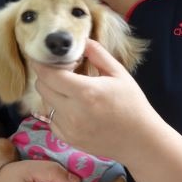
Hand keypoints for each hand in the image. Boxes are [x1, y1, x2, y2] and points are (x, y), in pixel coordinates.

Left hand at [32, 38, 155, 160]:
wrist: (140, 140)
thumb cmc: (132, 104)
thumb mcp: (119, 74)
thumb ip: (98, 54)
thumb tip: (82, 40)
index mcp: (86, 92)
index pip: (49, 75)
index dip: (42, 63)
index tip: (42, 56)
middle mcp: (73, 112)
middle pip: (42, 87)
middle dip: (46, 76)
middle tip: (60, 70)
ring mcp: (69, 128)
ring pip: (46, 103)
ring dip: (52, 93)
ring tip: (70, 90)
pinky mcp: (68, 140)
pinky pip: (52, 120)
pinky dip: (58, 111)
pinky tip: (74, 108)